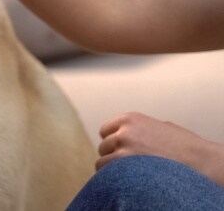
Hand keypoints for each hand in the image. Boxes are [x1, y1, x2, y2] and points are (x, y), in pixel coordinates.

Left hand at [97, 112, 223, 183]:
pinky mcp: (125, 169)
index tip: (118, 150)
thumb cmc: (185, 146)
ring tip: (126, 175)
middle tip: (125, 165)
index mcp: (130, 119)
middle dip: (112, 155)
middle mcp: (123, 132)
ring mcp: (123, 151)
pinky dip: (114, 180)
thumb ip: (142, 128)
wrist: (199, 161)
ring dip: (111, 169)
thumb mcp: (161, 126)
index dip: (112, 142)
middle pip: (104, 147)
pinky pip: (107, 176)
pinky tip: (127, 182)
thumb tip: (132, 133)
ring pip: (102, 162)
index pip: (105, 131)